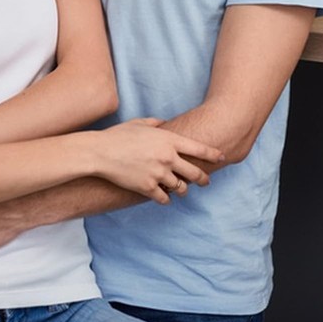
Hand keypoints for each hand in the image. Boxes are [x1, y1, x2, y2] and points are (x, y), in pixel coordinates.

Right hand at [93, 118, 223, 204]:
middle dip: (203, 178)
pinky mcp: (146, 187)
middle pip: (194, 172)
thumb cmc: (119, 135)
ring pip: (180, 187)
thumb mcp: (142, 123)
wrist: (100, 152)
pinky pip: (163, 197)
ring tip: (183, 190)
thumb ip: (157, 123)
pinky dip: (166, 199)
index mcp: (170, 140)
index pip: (199, 149)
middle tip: (206, 181)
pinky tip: (167, 199)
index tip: (222, 157)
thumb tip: (165, 124)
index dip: (213, 154)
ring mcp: (158, 174)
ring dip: (182, 189)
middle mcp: (168, 158)